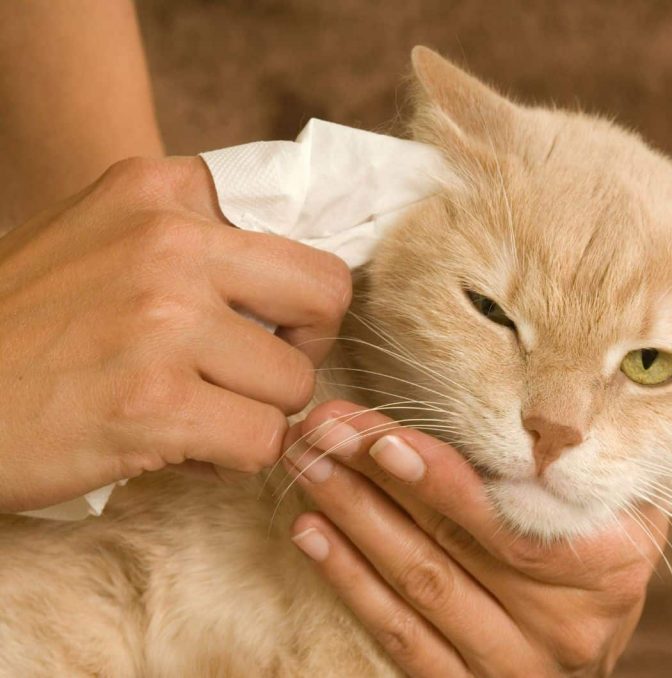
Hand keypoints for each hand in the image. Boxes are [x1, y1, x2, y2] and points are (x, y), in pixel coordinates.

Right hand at [0, 157, 350, 511]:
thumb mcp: (100, 241)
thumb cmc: (20, 326)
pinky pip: (262, 442)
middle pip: (326, 300)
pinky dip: (232, 460)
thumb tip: (292, 292)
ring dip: (257, 414)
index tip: (257, 331)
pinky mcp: (154, 402)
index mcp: (162, 191)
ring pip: (295, 384)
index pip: (301, 247)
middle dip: (303, 351)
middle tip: (254, 378)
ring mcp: (164, 321)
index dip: (295, 305)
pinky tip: (179, 449)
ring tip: (195, 415)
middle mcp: (171, 241)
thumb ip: (191, 242)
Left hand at [286, 400, 666, 676]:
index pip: (514, 525)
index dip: (447, 485)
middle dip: (377, 480)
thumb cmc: (608, 549)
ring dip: (353, 520)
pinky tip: (312, 534)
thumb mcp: (623, 502)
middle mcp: (563, 624)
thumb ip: (583, 460)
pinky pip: (401, 637)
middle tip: (322, 430)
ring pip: (419, 587)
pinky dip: (350, 582)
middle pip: (451, 547)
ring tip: (306, 465)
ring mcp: (514, 664)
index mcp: (608, 567)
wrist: (602, 642)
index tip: (385, 441)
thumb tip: (526, 395)